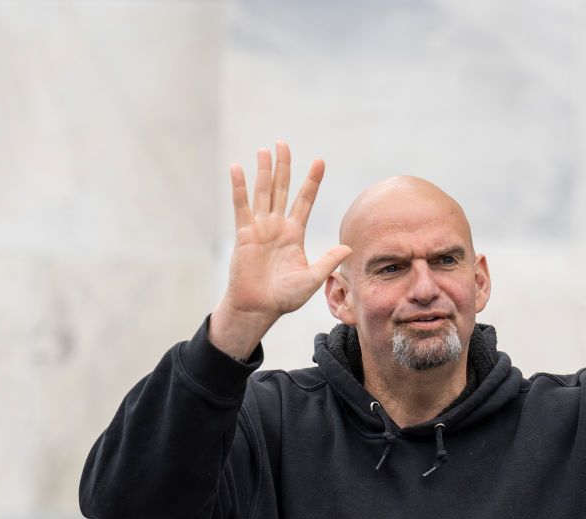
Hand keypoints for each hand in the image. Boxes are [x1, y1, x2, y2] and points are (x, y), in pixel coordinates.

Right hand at [210, 141, 351, 358]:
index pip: (305, 201)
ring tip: (265, 150)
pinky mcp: (243, 235)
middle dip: (284, 166)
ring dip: (263, 171)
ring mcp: (259, 229)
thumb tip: (348, 247)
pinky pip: (241, 207)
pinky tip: (238, 168)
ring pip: (263, 193)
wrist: (258, 308)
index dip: (312, 181)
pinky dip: (239, 187)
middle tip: (283, 143)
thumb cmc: (284, 297)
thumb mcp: (311, 279)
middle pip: (282, 189)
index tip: (320, 161)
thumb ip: (327, 261)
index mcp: (295, 234)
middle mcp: (277, 227)